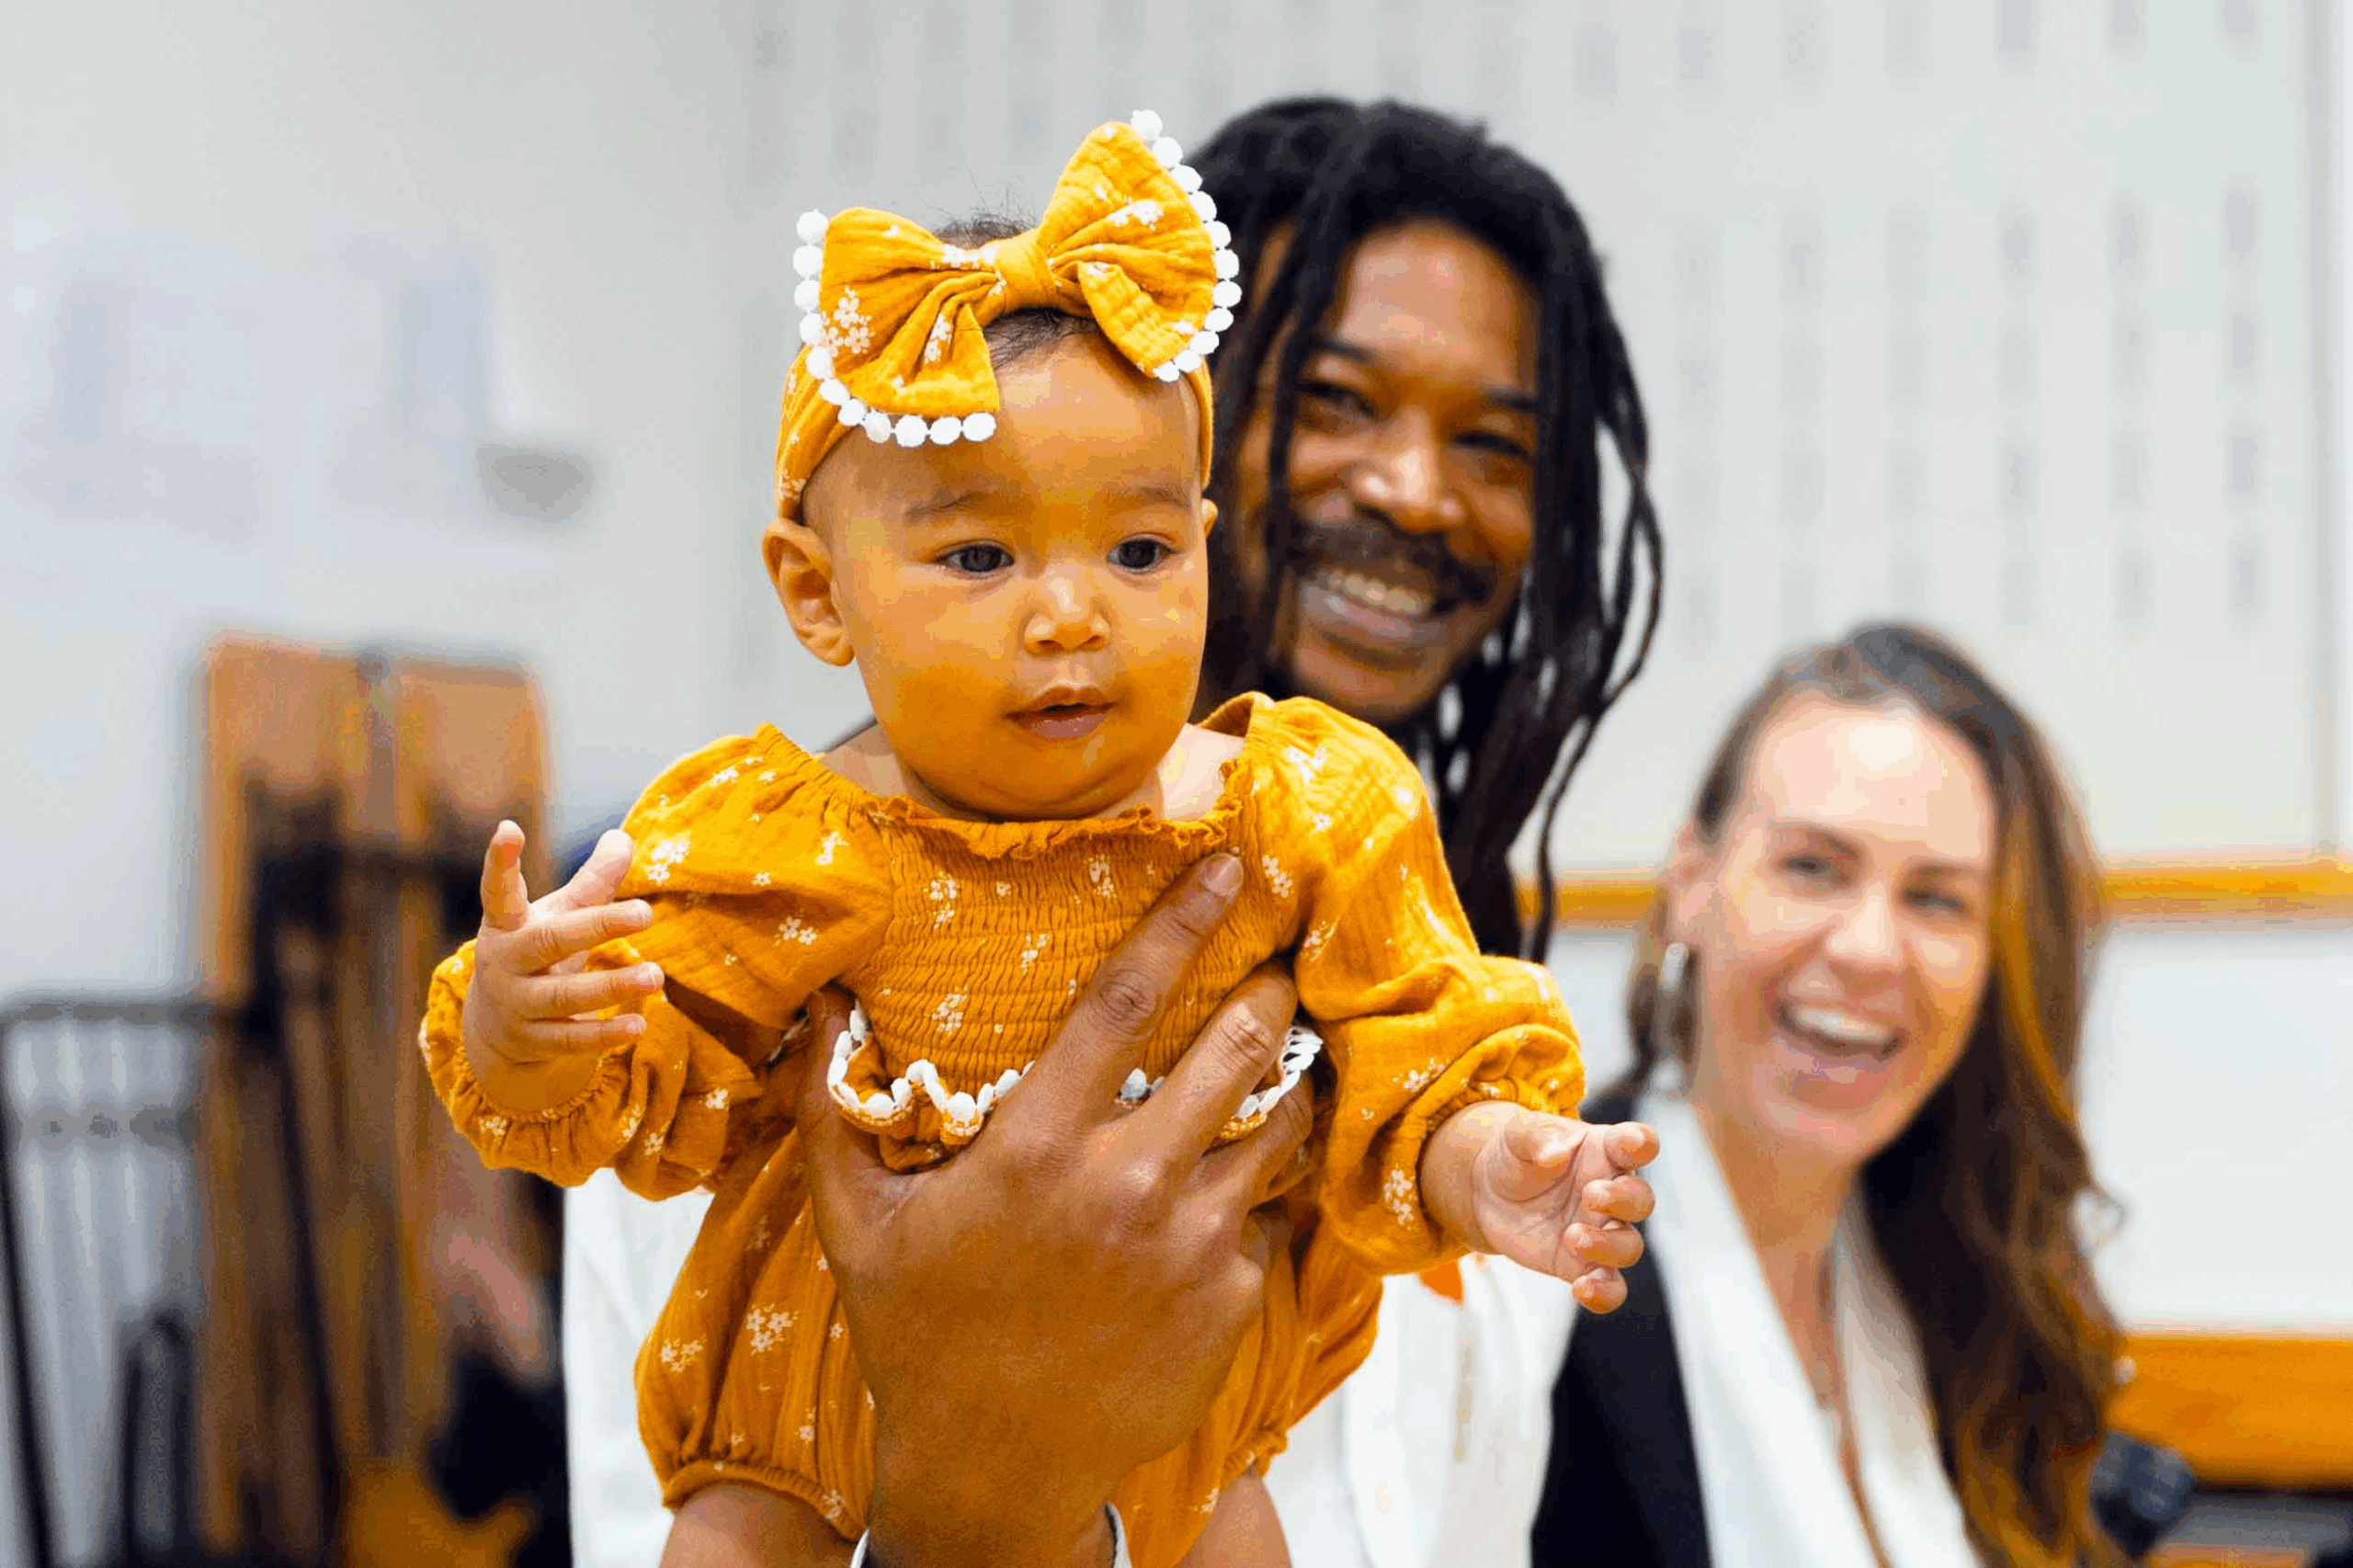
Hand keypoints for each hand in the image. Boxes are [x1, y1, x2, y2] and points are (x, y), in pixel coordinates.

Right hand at [460, 821, 663, 1103]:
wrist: (496, 1026)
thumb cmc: (537, 952)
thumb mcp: (558, 916)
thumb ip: (591, 882)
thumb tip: (623, 837)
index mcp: (507, 924)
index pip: (500, 891)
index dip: (500, 862)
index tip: (508, 829)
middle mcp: (505, 962)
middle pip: (551, 941)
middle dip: (597, 926)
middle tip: (646, 912)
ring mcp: (515, 1004)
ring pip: (564, 996)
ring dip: (612, 986)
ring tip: (656, 976)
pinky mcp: (532, 1042)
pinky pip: (570, 1040)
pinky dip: (605, 1034)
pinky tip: (639, 1025)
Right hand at [797, 853, 1313, 1567]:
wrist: (992, 1473)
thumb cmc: (919, 1336)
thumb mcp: (859, 1223)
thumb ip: (833, 1110)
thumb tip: (820, 1007)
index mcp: (1039, 1143)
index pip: (1128, 997)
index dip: (1185, 918)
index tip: (1231, 865)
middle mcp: (1128, 1179)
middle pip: (1236, 1045)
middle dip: (1267, 992)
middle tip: (1276, 967)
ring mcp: (1190, 1241)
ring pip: (1279, 1125)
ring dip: (1286, 1084)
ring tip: (1282, 1063)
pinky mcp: (1232, 1297)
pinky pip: (1268, 1215)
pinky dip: (1259, 1191)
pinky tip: (1234, 1188)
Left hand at [1430, 1105, 1656, 1311]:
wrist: (1485, 1193)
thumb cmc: (1515, 1156)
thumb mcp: (1518, 1134)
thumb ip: (1538, 1136)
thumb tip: (1555, 1153)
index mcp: (1603, 1151)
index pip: (1639, 1143)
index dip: (1641, 1143)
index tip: (1629, 1143)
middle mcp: (1611, 1192)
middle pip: (1641, 1199)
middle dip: (1624, 1200)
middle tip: (1591, 1196)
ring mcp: (1599, 1231)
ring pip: (1629, 1246)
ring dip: (1608, 1246)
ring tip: (1573, 1237)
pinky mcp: (1582, 1265)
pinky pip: (1610, 1287)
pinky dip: (1604, 1293)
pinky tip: (1582, 1288)